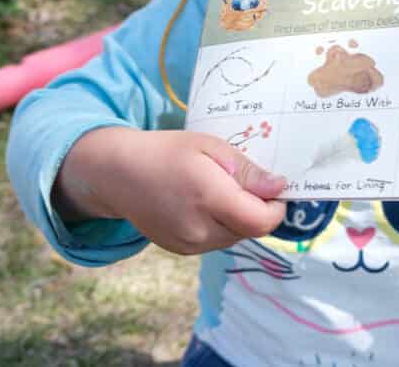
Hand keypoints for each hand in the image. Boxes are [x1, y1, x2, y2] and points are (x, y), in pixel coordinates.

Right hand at [54, 127, 286, 254]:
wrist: (118, 173)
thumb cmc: (167, 152)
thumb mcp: (212, 147)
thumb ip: (247, 171)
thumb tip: (279, 187)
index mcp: (209, 199)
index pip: (262, 221)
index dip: (276, 206)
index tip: (273, 186)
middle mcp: (200, 230)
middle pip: (251, 230)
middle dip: (257, 208)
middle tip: (241, 181)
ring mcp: (188, 245)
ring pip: (235, 237)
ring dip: (239, 217)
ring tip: (219, 189)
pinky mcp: (181, 251)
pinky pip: (217, 241)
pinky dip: (221, 224)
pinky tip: (204, 203)